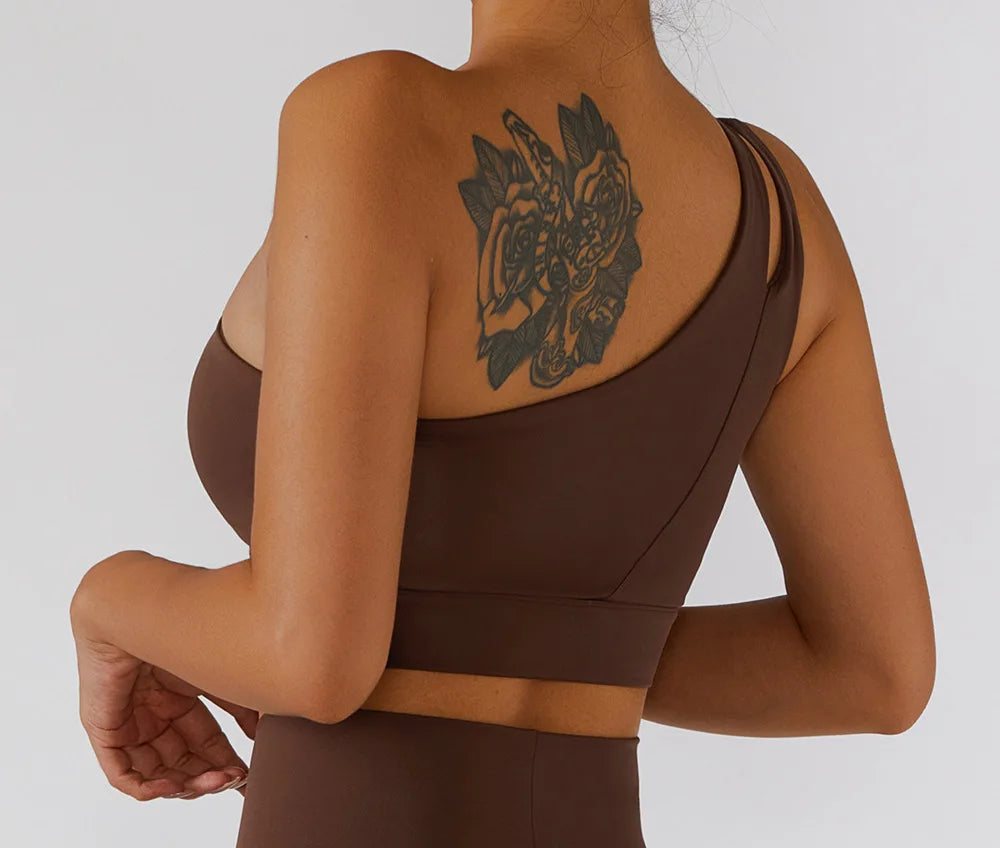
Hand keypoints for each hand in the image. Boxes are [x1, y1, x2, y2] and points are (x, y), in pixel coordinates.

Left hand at [73, 631, 255, 801]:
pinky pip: (122, 773)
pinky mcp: (104, 729)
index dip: (226, 763)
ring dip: (185, 784)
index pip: (204, 743)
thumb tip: (262, 734)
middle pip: (183, 761)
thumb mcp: (220, 675)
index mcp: (180, 698)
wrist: (138, 610)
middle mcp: (154, 713)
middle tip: (232, 781)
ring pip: (156, 771)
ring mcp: (128, 723)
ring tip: (211, 782)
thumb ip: (242, 706)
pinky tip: (174, 784)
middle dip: (209, 776)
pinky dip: (147, 786)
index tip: (246, 778)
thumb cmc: (181, 629)